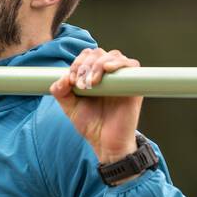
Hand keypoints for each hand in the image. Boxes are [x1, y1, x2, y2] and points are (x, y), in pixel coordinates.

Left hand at [49, 48, 144, 169]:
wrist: (106, 143)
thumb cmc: (91, 125)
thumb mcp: (70, 107)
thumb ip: (61, 92)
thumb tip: (61, 78)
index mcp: (93, 76)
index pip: (86, 56)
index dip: (77, 63)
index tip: (71, 80)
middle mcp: (108, 75)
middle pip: (99, 53)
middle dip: (86, 64)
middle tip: (81, 84)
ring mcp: (122, 78)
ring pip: (113, 55)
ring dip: (98, 64)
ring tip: (91, 83)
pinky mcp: (134, 85)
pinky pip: (132, 64)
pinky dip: (119, 63)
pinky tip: (108, 70)